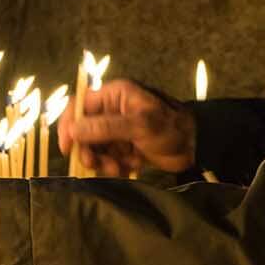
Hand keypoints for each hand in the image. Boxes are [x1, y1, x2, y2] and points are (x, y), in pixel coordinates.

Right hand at [58, 78, 195, 175]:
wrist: (196, 146)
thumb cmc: (170, 128)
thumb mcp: (139, 125)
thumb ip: (105, 127)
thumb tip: (73, 131)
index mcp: (114, 95)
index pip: (79, 105)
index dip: (69, 125)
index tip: (67, 148)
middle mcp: (113, 110)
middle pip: (84, 130)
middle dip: (88, 149)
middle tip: (94, 165)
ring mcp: (118, 130)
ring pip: (95, 147)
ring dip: (102, 161)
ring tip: (117, 169)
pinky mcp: (125, 146)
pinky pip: (109, 157)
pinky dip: (114, 166)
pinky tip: (128, 169)